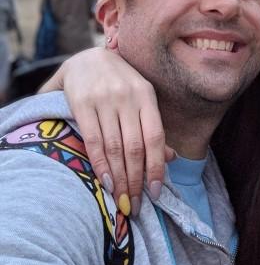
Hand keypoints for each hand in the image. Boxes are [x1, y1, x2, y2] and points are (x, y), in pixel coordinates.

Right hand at [40, 47, 170, 215]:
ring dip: (119, 178)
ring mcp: (104, 99)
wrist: (87, 58)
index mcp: (147, 95)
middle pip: (135, 147)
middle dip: (136, 180)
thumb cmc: (121, 83)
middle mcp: (127, 97)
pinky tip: (105, 182)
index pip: (155, 137)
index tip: (155, 192)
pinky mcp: (82, 103)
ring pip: (114, 147)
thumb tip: (172, 158)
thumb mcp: (142, 98)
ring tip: (121, 200)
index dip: (156, 166)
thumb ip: (153, 126)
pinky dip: (99, 164)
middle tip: (134, 206)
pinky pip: (93, 140)